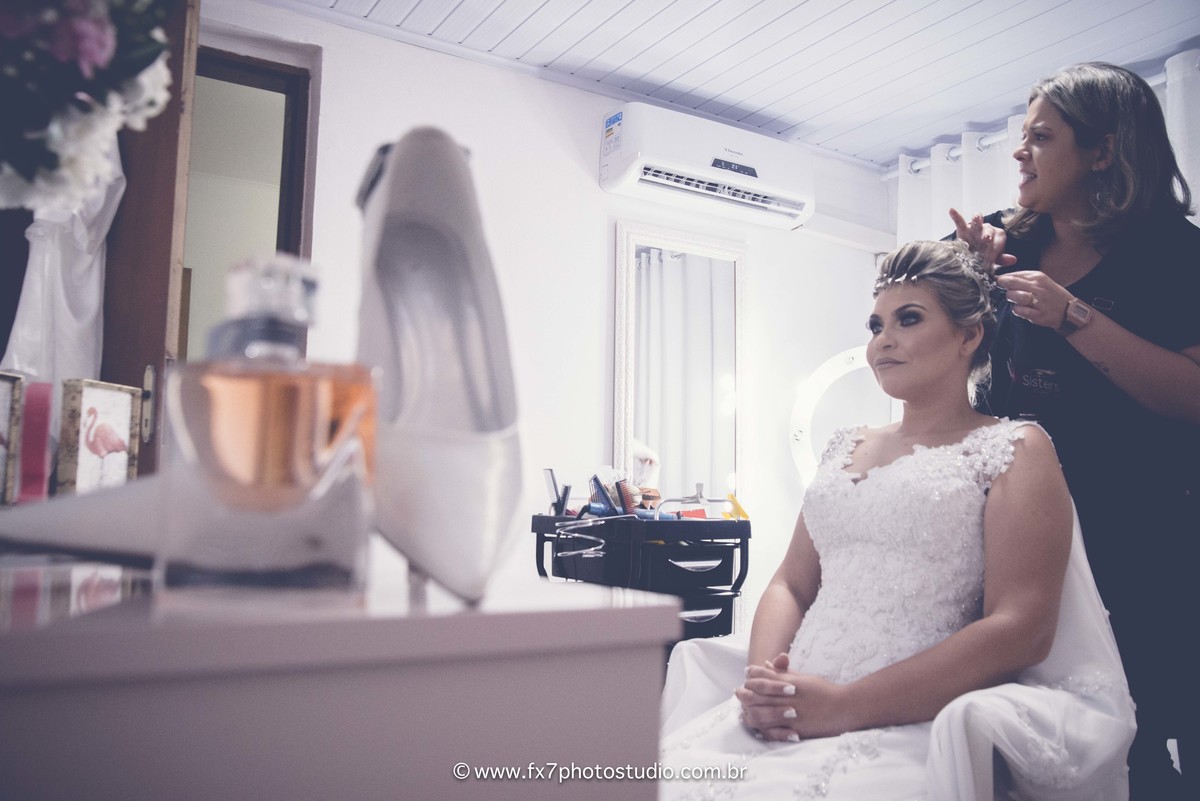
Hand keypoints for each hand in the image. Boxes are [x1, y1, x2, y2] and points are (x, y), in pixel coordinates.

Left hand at [736, 653, 853, 741]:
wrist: (846, 708)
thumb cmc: (825, 691)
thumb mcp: (804, 678)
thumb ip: (784, 672)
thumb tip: (767, 663)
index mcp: (792, 683)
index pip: (765, 678)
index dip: (753, 675)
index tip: (746, 674)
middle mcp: (790, 698)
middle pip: (759, 695)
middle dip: (745, 693)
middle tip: (738, 692)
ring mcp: (793, 716)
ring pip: (762, 714)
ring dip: (749, 711)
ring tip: (744, 709)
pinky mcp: (797, 730)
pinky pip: (774, 732)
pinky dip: (763, 730)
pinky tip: (757, 727)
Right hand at [948, 208, 1016, 268]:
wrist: (971, 256)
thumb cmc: (984, 256)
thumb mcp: (993, 259)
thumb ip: (1003, 259)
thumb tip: (1014, 260)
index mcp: (997, 236)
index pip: (999, 240)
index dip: (996, 248)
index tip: (991, 259)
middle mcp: (987, 229)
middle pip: (989, 229)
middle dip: (988, 234)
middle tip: (986, 240)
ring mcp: (975, 228)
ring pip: (977, 222)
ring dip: (977, 219)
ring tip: (975, 218)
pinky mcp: (963, 229)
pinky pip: (959, 221)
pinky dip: (956, 215)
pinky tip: (951, 210)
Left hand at [996, 271, 1070, 328]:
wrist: (1069, 311)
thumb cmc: (1051, 295)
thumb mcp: (1041, 281)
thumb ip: (1023, 278)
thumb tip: (1003, 278)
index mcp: (1038, 277)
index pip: (1013, 274)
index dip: (1003, 279)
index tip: (998, 282)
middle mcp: (1038, 287)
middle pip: (1011, 283)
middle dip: (1003, 287)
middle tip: (1004, 290)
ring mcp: (1039, 301)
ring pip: (1014, 296)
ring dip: (1011, 298)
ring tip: (1016, 300)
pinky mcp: (1038, 314)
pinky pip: (1019, 311)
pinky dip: (1017, 310)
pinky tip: (1021, 310)